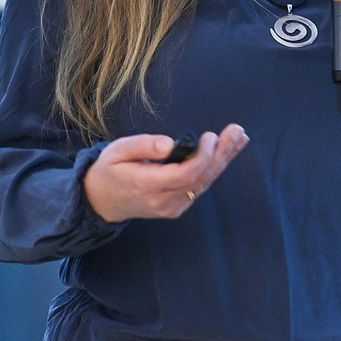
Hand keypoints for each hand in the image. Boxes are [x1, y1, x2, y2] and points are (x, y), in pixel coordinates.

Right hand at [82, 124, 248, 222]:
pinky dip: (214, 169)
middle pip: (201, 179)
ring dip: (223, 159)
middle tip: (238, 132)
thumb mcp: (117, 151)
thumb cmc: (109, 170)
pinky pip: (199, 187)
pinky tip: (226, 152)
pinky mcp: (177, 208)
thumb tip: (170, 144)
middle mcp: (163, 201)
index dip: (203, 156)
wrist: (101, 200)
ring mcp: (172, 207)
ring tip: (239, 137)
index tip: (211, 136)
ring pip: (204, 183)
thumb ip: (144, 146)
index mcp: (147, 186)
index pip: (185, 174)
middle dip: (222, 154)